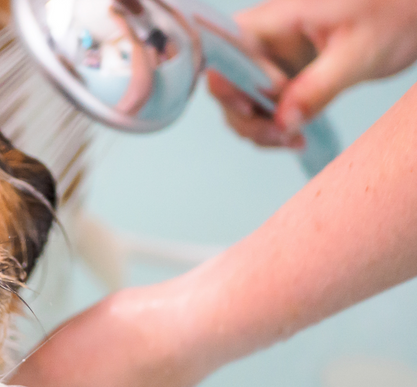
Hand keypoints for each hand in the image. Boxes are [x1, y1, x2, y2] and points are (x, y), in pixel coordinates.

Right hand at [208, 0, 416, 147]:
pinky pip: (263, 108)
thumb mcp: (357, 53)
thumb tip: (283, 121)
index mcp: (271, 21)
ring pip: (240, 103)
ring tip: (292, 139)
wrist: (412, 11)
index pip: (223, 53)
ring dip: (259, 129)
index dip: (227, 84)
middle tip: (281, 134)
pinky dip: (273, 128)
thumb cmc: (393, 11)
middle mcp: (262, 40)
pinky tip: (295, 135)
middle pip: (226, 85)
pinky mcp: (284, 79)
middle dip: (246, 117)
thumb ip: (316, 87)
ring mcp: (270, 61)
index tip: (251, 107)